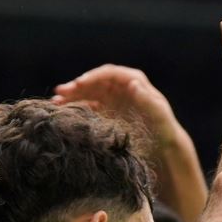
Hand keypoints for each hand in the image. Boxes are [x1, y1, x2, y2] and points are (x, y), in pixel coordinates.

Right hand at [53, 65, 183, 144]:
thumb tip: (133, 84)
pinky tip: (63, 111)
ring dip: (72, 95)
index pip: (110, 73)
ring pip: (89, 92)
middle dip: (77, 85)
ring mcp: (113, 98)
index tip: (79, 83)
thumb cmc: (164, 132)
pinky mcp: (107, 110)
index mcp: (135, 81)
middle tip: (60, 92)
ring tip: (56, 101)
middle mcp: (121, 86)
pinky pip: (88, 104)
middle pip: (96, 81)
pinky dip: (76, 107)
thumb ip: (148, 101)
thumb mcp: (160, 118)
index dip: (93, 77)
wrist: (163, 147)